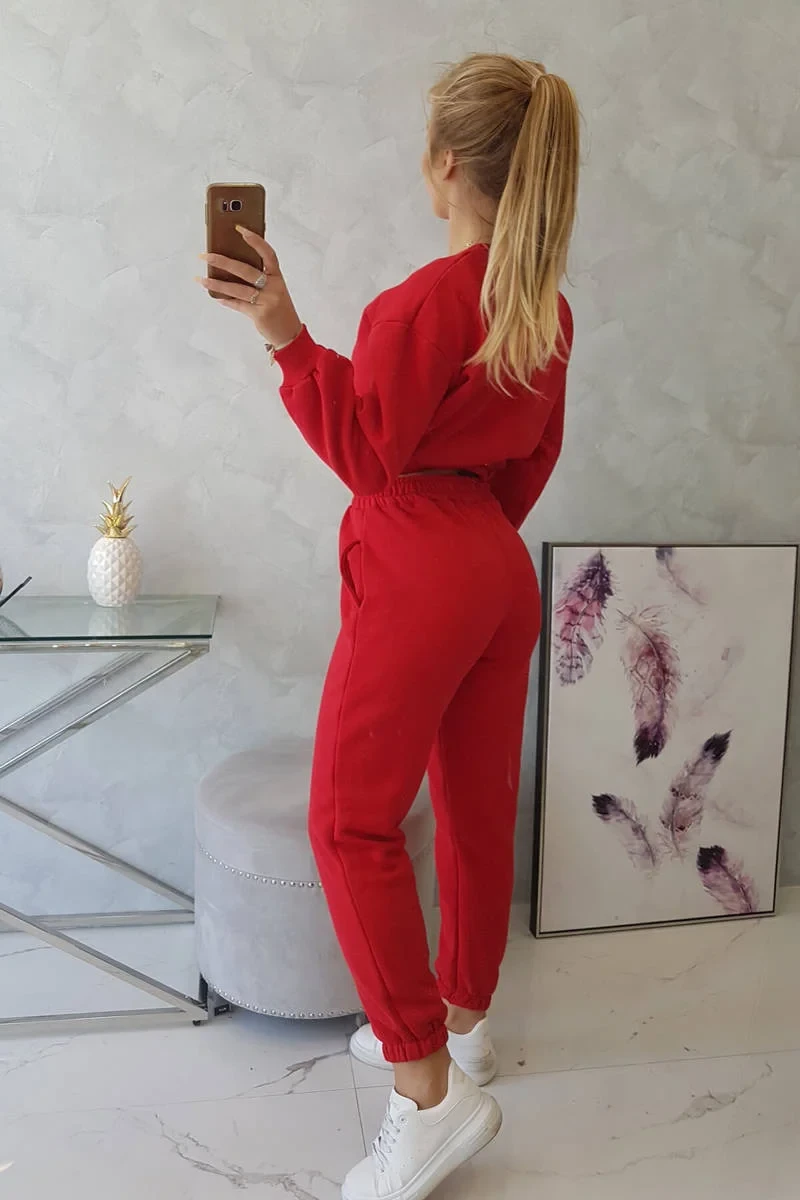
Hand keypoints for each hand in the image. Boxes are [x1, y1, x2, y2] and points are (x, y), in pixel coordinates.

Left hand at [197, 227, 302, 348]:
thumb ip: (260, 278)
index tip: (240, 229)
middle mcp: (274, 287)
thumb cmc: (280, 309)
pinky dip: (226, 300)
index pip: (268, 254)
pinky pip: (238, 305)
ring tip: (202, 280)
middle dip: (223, 262)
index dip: (255, 240)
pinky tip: (216, 297)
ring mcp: (267, 301)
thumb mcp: (275, 290)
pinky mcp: (259, 315)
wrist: (290, 334)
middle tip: (205, 256)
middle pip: (245, 270)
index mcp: (278, 277)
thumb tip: (231, 267)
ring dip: (217, 284)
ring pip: (238, 289)